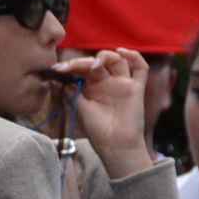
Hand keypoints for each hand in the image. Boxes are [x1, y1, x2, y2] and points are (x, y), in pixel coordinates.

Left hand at [56, 48, 154, 175]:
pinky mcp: (136, 89)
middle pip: (98, 62)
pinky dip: (134, 57)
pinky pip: (141, 69)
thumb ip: (74, 93)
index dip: (71, 66)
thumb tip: (64, 80)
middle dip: (83, 62)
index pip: (83, 68)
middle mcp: (108, 82)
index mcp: (93, 87)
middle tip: (72, 67)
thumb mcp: (80, 109)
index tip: (57, 69)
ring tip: (96, 63)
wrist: (116, 146)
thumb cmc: (98, 131)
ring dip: (106, 56)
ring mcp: (122, 84)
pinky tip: (123, 52)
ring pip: (118, 60)